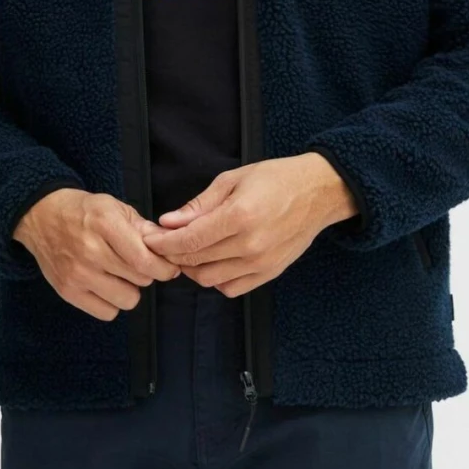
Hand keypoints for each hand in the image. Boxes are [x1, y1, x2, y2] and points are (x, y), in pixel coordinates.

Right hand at [12, 188, 183, 318]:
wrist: (41, 216)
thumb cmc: (85, 212)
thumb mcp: (116, 208)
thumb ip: (145, 229)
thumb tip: (171, 248)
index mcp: (105, 224)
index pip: (145, 261)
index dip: (164, 269)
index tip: (168, 268)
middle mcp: (90, 250)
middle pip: (140, 280)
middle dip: (146, 274)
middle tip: (136, 264)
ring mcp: (77, 274)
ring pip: (127, 300)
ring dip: (130, 290)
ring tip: (119, 275)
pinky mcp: (67, 291)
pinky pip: (107, 313)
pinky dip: (111, 303)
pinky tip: (105, 286)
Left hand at [138, 153, 359, 294]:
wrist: (318, 193)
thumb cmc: (275, 180)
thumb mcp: (232, 180)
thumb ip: (198, 205)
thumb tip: (168, 223)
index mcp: (239, 216)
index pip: (188, 241)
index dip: (163, 243)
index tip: (150, 239)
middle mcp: (250, 244)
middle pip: (195, 262)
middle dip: (172, 255)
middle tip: (163, 244)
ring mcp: (261, 263)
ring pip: (209, 279)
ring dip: (191, 269)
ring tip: (188, 252)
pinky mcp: (269, 274)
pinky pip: (231, 288)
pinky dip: (215, 279)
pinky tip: (213, 262)